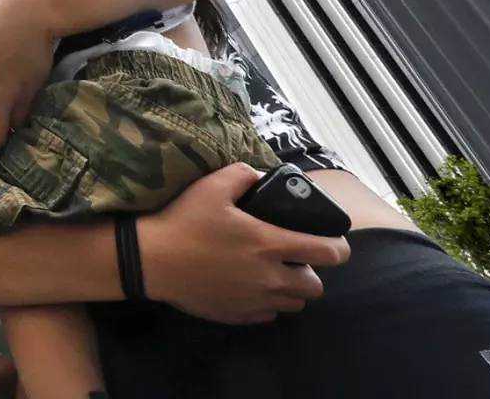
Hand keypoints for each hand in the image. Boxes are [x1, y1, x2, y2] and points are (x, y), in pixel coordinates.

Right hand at [140, 165, 349, 324]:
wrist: (151, 261)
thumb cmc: (183, 221)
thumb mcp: (210, 186)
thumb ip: (243, 174)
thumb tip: (261, 175)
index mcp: (269, 244)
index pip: (326, 253)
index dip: (338, 247)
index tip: (334, 242)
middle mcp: (270, 277)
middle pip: (315, 287)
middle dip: (311, 272)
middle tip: (293, 258)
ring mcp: (255, 300)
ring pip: (295, 304)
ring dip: (291, 289)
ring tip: (273, 273)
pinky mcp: (239, 315)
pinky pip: (269, 314)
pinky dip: (268, 302)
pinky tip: (250, 286)